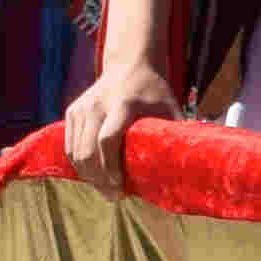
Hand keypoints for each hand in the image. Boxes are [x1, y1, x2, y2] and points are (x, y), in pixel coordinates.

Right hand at [62, 59, 182, 192]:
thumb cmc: (154, 91)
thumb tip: (191, 166)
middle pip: (87, 150)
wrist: (129, 64)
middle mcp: (97, 105)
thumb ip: (176, 133)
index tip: (120, 186)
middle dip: (99, 178)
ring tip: (105, 189)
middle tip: (114, 196)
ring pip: (75, 151)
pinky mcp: (72, 111)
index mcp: (123, 104)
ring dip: (88, 175)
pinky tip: (93, 176)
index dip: (111, 167)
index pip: (108, 139)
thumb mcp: (169, 107)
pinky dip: (79, 164)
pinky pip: (69, 145)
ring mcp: (81, 108)